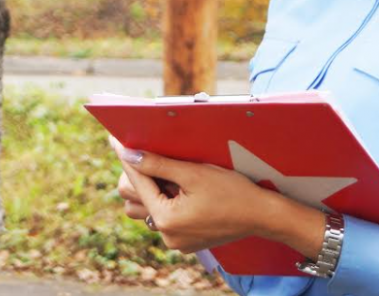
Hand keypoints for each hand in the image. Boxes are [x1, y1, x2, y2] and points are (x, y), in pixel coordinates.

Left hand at [111, 138, 276, 252]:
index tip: (115, 138)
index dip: (127, 157)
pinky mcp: (183, 240)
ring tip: (166, 173)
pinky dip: (162, 200)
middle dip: (138, 174)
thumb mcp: (193, 173)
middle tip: (148, 153)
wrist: (262, 215)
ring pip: (143, 209)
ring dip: (148, 188)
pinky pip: (160, 217)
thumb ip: (157, 164)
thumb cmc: (232, 191)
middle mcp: (166, 235)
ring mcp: (174, 240)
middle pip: (133, 198)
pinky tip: (177, 187)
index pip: (137, 181)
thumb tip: (129, 154)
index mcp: (166, 219)